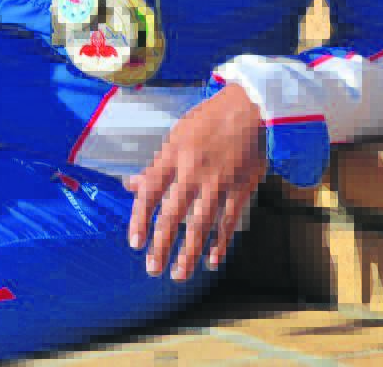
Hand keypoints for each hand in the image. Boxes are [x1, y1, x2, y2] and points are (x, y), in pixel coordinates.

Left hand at [124, 84, 266, 280]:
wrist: (252, 108)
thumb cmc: (210, 120)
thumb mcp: (176, 135)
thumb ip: (156, 164)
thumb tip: (131, 184)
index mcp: (172, 155)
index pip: (149, 192)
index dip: (140, 219)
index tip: (135, 242)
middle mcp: (192, 171)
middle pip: (172, 214)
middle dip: (161, 245)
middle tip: (153, 268)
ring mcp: (217, 181)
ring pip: (200, 224)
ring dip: (189, 252)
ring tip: (179, 274)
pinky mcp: (240, 188)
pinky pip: (228, 221)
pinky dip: (220, 243)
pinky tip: (212, 261)